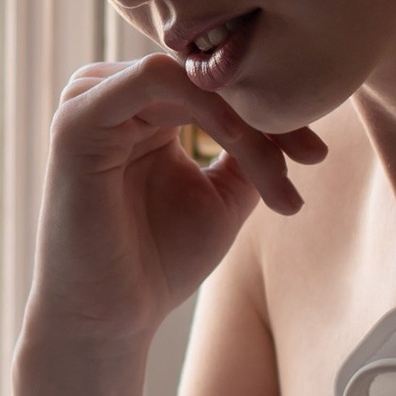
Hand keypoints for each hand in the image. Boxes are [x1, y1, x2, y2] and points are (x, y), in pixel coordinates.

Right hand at [24, 54, 326, 357]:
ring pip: (188, 77)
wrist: (110, 320)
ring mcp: (89, 100)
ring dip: (243, 120)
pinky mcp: (77, 117)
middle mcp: (110, 93)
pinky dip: (208, 109)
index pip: (212, 84)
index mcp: (139, 109)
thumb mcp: (223, 195)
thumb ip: (250, 148)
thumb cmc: (159, 262)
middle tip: (313, 156)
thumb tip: (292, 112)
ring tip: (277, 175)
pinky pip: (154, 80)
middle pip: (204, 76)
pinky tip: (242, 145)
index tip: (317, 154)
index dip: (271, 110)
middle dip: (266, 114)